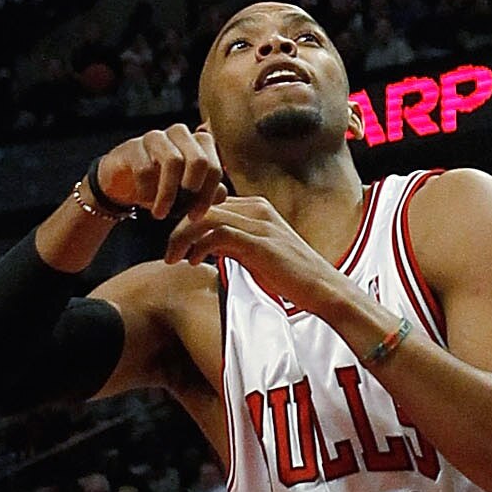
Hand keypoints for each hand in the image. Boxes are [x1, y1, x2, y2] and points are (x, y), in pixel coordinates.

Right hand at [92, 123, 222, 223]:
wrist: (122, 184)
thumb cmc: (160, 186)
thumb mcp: (186, 194)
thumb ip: (207, 192)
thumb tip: (221, 194)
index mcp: (199, 143)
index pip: (214, 167)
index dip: (208, 195)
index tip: (196, 216)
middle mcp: (180, 135)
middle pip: (198, 160)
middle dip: (192, 191)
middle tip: (182, 213)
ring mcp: (156, 137)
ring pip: (173, 161)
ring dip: (168, 194)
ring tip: (161, 214)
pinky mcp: (133, 147)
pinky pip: (145, 169)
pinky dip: (147, 191)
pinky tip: (145, 201)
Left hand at [164, 190, 352, 319]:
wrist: (323, 288)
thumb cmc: (291, 276)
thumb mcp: (256, 253)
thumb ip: (233, 243)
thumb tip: (205, 245)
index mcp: (257, 208)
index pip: (211, 203)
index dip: (187, 221)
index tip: (176, 242)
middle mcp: (258, 209)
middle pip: (204, 206)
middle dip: (179, 229)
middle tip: (169, 253)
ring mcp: (260, 223)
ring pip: (205, 216)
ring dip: (183, 237)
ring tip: (174, 258)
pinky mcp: (259, 242)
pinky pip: (217, 234)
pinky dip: (199, 246)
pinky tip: (194, 261)